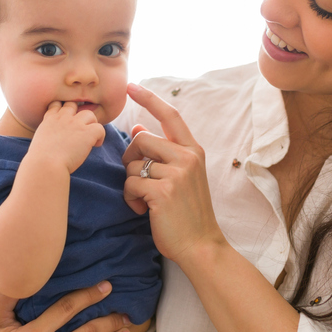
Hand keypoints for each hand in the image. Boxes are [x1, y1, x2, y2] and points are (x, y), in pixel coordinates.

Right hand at [29, 101, 106, 174]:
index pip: (57, 104)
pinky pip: (100, 128)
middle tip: (80, 129)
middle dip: (77, 115)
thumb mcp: (39, 141)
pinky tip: (95, 145)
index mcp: (49, 120)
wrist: (46, 165)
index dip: (63, 109)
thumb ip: (48, 136)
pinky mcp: (87, 133)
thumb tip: (54, 143)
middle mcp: (63, 118)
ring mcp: (75, 124)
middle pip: (73, 105)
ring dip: (91, 124)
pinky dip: (100, 136)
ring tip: (89, 137)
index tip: (67, 120)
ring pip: (90, 114)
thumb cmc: (40, 160)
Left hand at [121, 83, 227, 263]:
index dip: (149, 98)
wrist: (201, 245)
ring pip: (133, 165)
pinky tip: (142, 211)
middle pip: (142, 139)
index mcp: (194, 151)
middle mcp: (188, 157)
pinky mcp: (163, 191)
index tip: (131, 86)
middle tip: (136, 179)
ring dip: (132, 185)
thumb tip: (138, 129)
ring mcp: (177, 174)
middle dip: (130, 158)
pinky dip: (130, 199)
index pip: (170, 115)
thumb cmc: (187, 213)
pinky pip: (131, 184)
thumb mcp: (181, 177)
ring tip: (144, 202)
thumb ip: (163, 153)